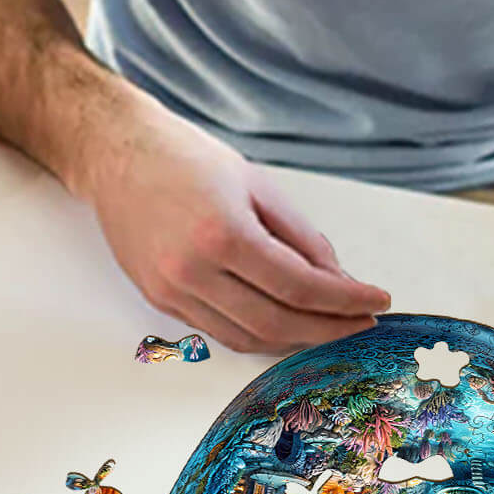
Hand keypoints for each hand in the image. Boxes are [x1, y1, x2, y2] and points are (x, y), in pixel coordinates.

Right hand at [72, 93, 390, 352]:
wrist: (116, 155)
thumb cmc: (186, 159)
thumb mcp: (258, 185)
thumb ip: (301, 237)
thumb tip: (338, 279)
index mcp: (223, 233)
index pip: (300, 286)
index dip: (345, 301)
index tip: (376, 302)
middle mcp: (192, 270)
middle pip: (277, 323)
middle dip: (328, 329)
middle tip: (359, 323)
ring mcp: (171, 290)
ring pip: (247, 337)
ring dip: (294, 339)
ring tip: (327, 325)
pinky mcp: (159, 300)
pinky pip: (219, 331)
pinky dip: (258, 333)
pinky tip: (284, 321)